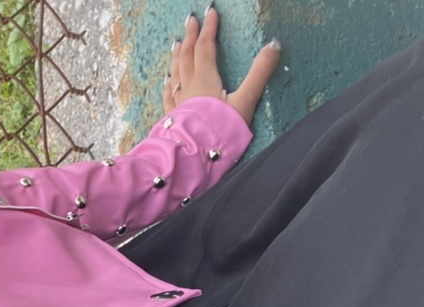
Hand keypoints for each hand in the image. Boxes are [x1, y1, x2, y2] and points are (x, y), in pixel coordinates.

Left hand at [163, 6, 280, 126]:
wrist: (194, 158)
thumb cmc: (221, 130)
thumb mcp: (246, 100)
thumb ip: (260, 73)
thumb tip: (274, 45)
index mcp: (205, 79)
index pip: (205, 47)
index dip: (209, 28)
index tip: (211, 11)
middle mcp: (188, 87)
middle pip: (186, 55)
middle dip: (190, 36)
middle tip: (190, 19)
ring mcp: (178, 102)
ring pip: (175, 72)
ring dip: (177, 55)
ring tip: (176, 43)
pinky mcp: (173, 117)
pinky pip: (168, 95)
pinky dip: (168, 84)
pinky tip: (167, 81)